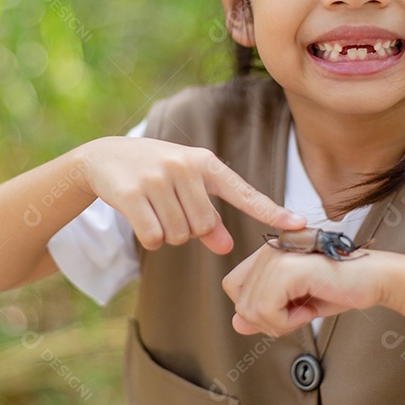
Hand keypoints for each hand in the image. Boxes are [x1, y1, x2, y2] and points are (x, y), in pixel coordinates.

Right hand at [77, 137, 304, 254]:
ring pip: (180, 235)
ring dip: (168, 234)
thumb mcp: (186, 186)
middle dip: (189, 231)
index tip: (300, 225)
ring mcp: (157, 178)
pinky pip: (155, 238)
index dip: (272, 212)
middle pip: (204, 227)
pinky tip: (140, 218)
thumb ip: (209, 218)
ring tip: (155, 209)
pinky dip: (150, 238)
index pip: (245, 192)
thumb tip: (227, 247)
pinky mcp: (133, 193)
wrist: (104, 157)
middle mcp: (184, 166)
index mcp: (205, 163)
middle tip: (171, 211)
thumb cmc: (154, 173)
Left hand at [222, 244, 398, 336]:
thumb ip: (265, 313)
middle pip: (240, 302)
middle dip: (268, 321)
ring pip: (250, 310)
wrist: (375, 279)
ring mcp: (277, 256)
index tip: (286, 309)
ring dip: (281, 323)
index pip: (233, 286)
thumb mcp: (295, 306)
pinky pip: (266, 310)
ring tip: (306, 310)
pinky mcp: (288, 268)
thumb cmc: (340, 288)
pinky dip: (288, 322)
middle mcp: (268, 249)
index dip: (254, 308)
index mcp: (267, 253)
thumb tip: (237, 324)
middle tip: (299, 314)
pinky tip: (309, 310)